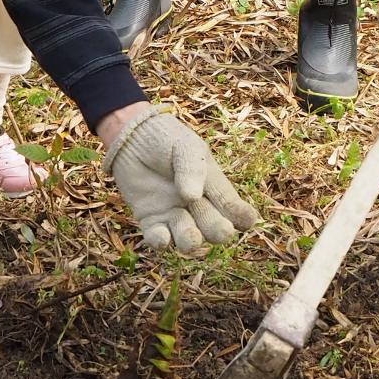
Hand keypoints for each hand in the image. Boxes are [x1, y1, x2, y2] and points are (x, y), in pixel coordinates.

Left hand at [104, 107, 260, 252]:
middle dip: (219, 231)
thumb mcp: (185, 147)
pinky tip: (161, 237)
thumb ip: (192, 169)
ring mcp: (174, 214)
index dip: (242, 217)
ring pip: (188, 238)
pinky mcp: (151, 220)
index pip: (233, 207)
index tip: (245, 220)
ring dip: (191, 241)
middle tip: (222, 230)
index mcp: (213, 187)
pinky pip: (158, 238)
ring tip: (191, 237)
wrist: (132, 136)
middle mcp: (197, 206)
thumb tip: (193, 197)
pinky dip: (161, 242)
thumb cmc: (166, 138)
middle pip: (213, 227)